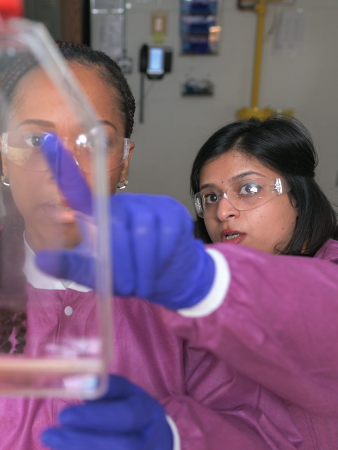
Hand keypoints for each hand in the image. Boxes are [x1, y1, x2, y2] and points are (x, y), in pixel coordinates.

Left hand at [36, 134, 214, 308]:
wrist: (175, 275)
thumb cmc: (133, 273)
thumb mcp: (100, 275)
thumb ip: (74, 266)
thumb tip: (42, 259)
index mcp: (101, 218)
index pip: (79, 192)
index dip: (63, 169)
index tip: (48, 142)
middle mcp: (122, 206)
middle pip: (114, 224)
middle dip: (121, 259)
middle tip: (129, 277)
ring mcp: (148, 205)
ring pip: (140, 232)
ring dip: (141, 262)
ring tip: (145, 274)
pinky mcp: (170, 210)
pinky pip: (163, 234)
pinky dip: (159, 257)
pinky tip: (162, 261)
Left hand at [41, 375, 172, 449]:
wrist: (156, 441)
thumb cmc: (134, 410)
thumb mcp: (126, 393)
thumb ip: (104, 388)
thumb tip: (73, 383)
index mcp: (149, 413)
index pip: (127, 415)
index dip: (96, 417)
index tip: (64, 415)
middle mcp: (150, 442)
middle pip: (122, 446)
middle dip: (82, 441)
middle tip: (49, 434)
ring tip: (52, 441)